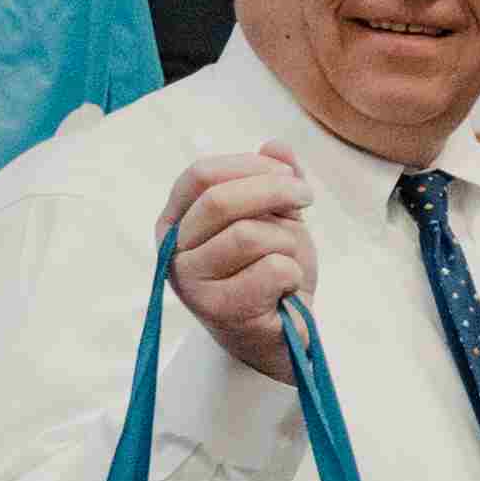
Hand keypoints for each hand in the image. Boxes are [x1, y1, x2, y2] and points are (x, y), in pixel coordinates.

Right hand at [158, 150, 315, 380]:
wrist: (281, 334)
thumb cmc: (270, 274)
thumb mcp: (276, 219)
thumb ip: (274, 181)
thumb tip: (277, 146)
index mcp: (177, 219)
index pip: (200, 175)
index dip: (249, 166)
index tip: (289, 174)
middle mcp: (173, 249)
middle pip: (220, 200)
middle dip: (275, 191)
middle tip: (306, 198)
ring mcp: (190, 280)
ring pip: (248, 235)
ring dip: (286, 241)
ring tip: (289, 258)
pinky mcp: (217, 308)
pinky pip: (270, 270)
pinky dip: (292, 273)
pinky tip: (286, 288)